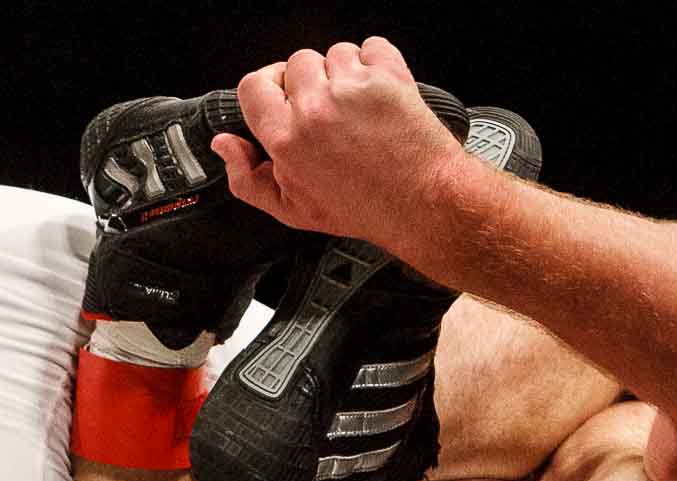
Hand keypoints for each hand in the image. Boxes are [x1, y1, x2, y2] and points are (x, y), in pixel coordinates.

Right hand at [212, 36, 462, 246]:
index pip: (253, 86)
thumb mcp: (295, 212)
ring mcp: (352, 89)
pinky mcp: (387, 77)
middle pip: (295, 65)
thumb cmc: (366, 210)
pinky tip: (382, 98)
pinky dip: (378, 65)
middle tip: (335, 118)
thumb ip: (249, 180)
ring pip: (334, 54)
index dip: (270, 92)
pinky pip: (372, 47)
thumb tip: (224, 145)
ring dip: (345, 75)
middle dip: (312, 86)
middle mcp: (315, 107)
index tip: (288, 103)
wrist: (426, 207)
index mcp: (286, 138)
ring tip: (362, 112)